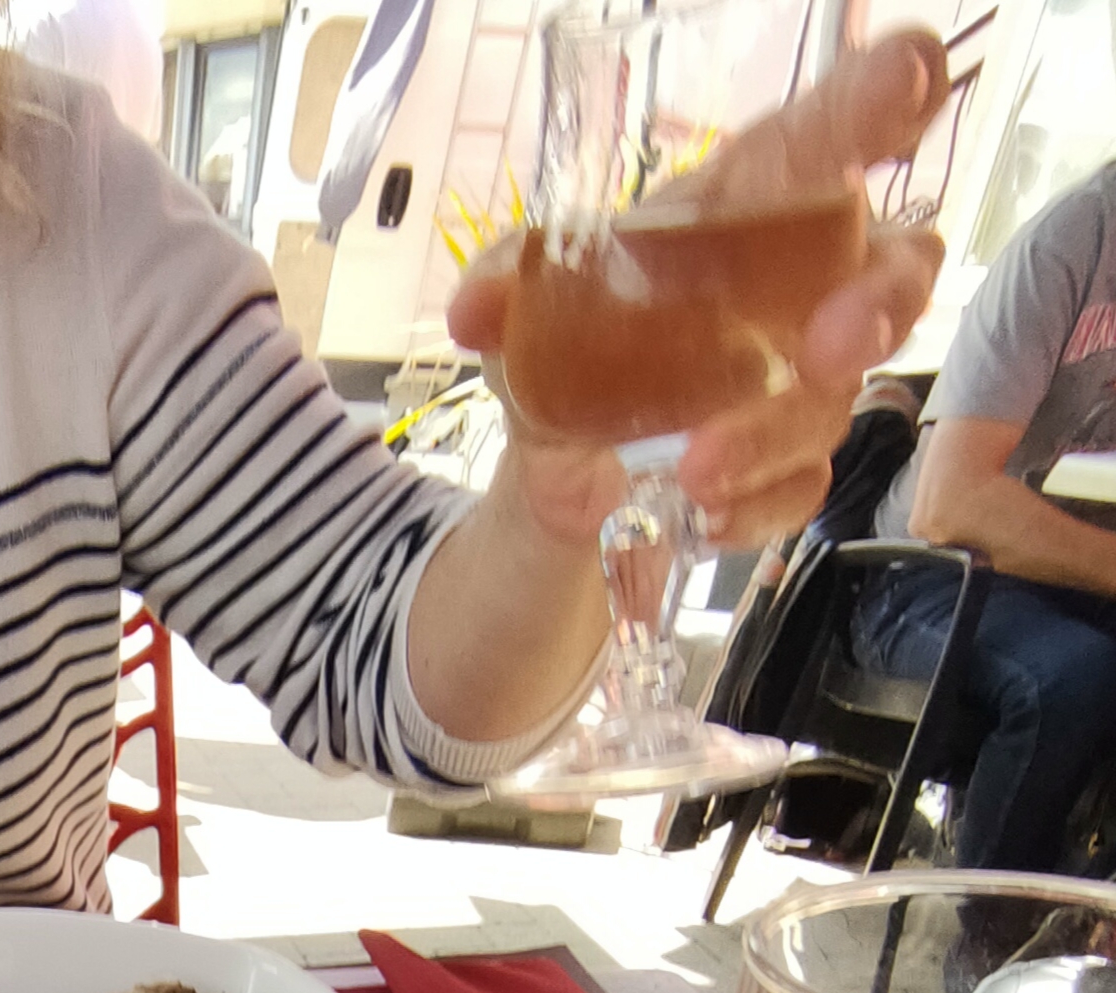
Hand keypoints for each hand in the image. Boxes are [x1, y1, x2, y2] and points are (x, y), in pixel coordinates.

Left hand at [447, 28, 949, 547]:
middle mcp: (799, 282)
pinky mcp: (785, 463)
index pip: (831, 135)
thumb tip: (480, 310)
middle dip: (883, 302)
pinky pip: (802, 486)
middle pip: (897, 268)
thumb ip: (505, 282)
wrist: (554, 455)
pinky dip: (756, 506)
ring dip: (772, 434)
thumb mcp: (524, 297)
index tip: (907, 82)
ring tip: (696, 468)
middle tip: (836, 344)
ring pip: (836, 398)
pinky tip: (706, 516)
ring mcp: (801, 377)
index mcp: (747, 203)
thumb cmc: (569, 334)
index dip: (884, 97)